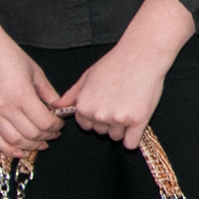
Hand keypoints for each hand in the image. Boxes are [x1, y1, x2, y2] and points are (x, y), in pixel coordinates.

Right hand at [0, 0, 62, 157]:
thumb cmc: (6, 54)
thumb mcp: (34, 71)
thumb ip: (47, 93)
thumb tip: (58, 109)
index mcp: (22, 95)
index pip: (45, 123)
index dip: (56, 127)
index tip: (59, 124)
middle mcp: (5, 107)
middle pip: (31, 134)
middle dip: (46, 137)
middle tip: (53, 134)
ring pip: (14, 141)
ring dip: (30, 146)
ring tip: (40, 143)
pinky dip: (8, 149)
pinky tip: (20, 150)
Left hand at [56, 0, 193, 148]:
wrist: (141, 55)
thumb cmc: (115, 63)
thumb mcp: (87, 76)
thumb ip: (72, 94)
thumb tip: (56, 106)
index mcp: (84, 106)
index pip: (86, 125)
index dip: (96, 117)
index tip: (107, 105)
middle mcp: (97, 115)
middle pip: (101, 132)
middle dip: (109, 122)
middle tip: (120, 103)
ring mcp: (117, 119)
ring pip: (116, 136)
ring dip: (123, 127)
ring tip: (130, 106)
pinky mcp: (137, 121)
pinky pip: (131, 143)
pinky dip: (133, 137)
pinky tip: (136, 124)